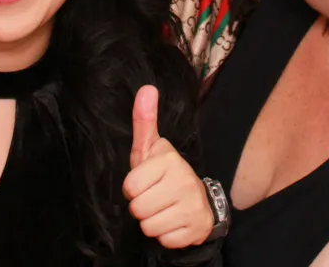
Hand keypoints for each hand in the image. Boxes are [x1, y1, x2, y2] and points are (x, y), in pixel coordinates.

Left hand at [123, 85, 213, 248]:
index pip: (130, 187)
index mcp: (169, 161)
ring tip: (163, 209)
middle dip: (141, 206)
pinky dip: (166, 235)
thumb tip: (146, 88)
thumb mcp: (151, 149)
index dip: (133, 188)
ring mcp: (192, 206)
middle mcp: (183, 181)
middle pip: (138, 209)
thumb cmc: (165, 174)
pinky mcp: (195, 229)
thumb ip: (144, 121)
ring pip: (149, 226)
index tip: (146, 182)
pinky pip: (164, 240)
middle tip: (154, 197)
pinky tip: (173, 221)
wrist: (199, 202)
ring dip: (152, 222)